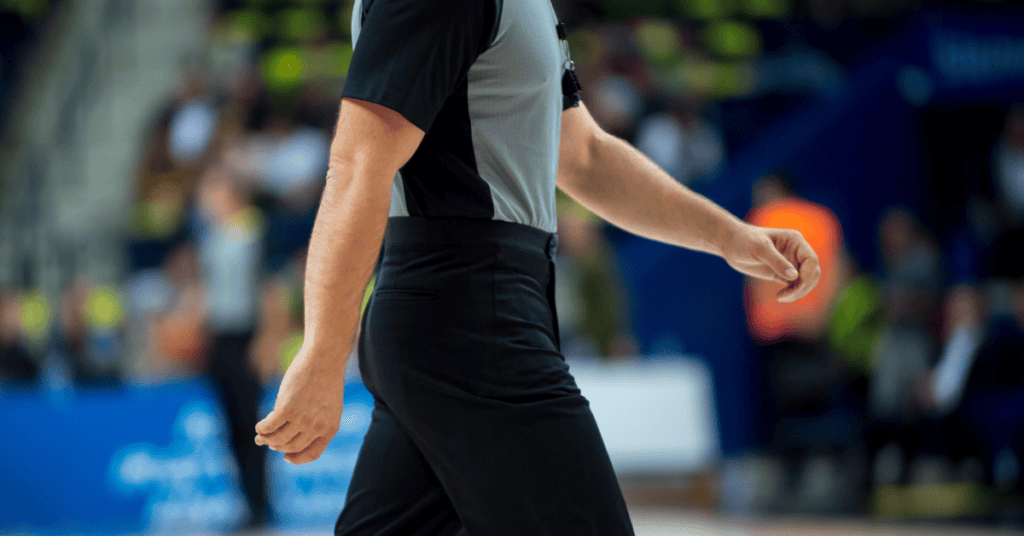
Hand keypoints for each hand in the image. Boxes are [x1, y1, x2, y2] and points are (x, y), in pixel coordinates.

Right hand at [254, 347, 345, 463]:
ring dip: (267, 440)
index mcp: (330, 428)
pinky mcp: (286, 408)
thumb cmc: (326, 378)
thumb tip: (294, 435)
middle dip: (278, 447)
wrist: (324, 358)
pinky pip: (269, 426)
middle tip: (269, 443)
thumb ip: (317, 421)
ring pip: (279, 439)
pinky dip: (262, 428)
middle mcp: (317, 427)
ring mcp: (302, 419)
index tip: (286, 457)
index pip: (312, 453)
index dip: (297, 458)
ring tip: (261, 437)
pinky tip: (260, 427)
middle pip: (292, 446)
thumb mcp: (328, 405)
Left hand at [721, 223, 821, 302]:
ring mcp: (790, 263)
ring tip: (781, 297)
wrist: (731, 244)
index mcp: (795, 240)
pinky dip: (792, 294)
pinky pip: (795, 286)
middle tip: (787, 295)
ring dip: (799, 292)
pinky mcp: (782, 273)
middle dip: (804, 285)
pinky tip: (780, 297)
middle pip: (813, 272)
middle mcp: (796, 251)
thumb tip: (794, 276)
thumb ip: (776, 261)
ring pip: (806, 281)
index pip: (811, 259)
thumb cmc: (744, 240)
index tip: (796, 284)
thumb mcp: (759, 248)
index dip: (808, 274)